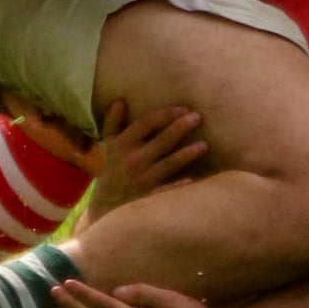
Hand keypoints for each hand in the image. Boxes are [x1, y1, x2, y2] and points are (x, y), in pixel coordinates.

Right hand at [82, 101, 206, 226]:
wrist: (104, 206)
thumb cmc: (111, 170)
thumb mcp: (108, 145)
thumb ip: (113, 123)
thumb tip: (120, 101)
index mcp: (122, 145)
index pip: (145, 124)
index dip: (165, 114)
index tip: (183, 108)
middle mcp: (132, 160)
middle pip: (161, 141)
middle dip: (180, 128)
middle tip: (197, 117)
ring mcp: (141, 180)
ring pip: (168, 164)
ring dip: (186, 154)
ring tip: (204, 145)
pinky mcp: (148, 197)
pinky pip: (165, 190)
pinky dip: (177, 185)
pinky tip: (192, 179)